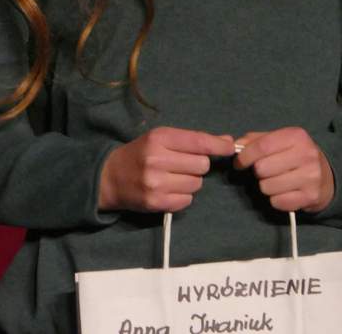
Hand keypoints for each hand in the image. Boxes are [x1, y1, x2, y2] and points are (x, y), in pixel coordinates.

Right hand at [98, 127, 234, 212]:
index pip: (198, 142)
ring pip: (196, 184)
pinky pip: (187, 200)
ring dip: (191, 181)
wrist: (110, 177)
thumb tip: (227, 141)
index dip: (218, 145)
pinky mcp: (156, 202)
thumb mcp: (160, 138)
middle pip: (202, 165)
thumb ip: (192, 140)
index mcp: (158, 138)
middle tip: (183, 165)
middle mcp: (157, 159)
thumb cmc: (140, 154)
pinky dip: (183, 196)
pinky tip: (168, 190)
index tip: (230, 147)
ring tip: (173, 178)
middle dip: (198, 165)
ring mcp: (156, 183)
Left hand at [234, 128, 334, 212]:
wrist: (328, 177)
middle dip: (258, 172)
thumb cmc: (296, 156)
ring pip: (267, 187)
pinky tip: (285, 192)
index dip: (244, 156)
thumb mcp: (280, 141)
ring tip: (277, 181)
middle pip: (262, 168)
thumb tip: (236, 145)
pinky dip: (276, 199)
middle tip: (266, 171)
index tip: (239, 163)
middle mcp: (306, 155)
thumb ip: (256, 140)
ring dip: (266, 186)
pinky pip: (277, 201)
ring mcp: (311, 177)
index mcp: (296, 136)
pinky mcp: (311, 196)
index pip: (262, 146)